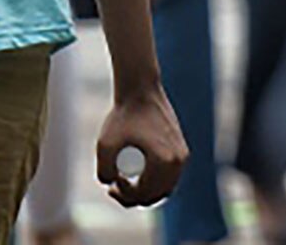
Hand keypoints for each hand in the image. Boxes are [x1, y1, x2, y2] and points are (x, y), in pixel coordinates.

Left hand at [97, 82, 187, 206]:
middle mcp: (179, 161)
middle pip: (159, 193)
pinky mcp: (182, 148)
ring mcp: (183, 155)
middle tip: (116, 188)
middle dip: (137, 197)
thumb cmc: (122, 114)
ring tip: (125, 183)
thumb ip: (103, 168)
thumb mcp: (104, 142)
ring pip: (166, 185)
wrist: (139, 89)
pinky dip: (157, 181)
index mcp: (165, 162)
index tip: (112, 184)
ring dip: (148, 191)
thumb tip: (108, 185)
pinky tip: (140, 178)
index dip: (127, 196)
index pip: (146, 193)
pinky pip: (170, 174)